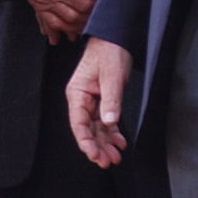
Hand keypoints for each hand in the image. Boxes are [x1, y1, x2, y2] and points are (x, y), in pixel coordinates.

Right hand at [66, 37, 131, 167]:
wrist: (116, 36)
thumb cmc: (109, 50)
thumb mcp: (112, 76)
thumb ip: (111, 100)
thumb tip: (109, 122)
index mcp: (77, 93)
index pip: (78, 124)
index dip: (86, 142)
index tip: (94, 155)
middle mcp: (82, 99)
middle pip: (87, 129)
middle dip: (97, 147)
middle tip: (108, 162)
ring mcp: (92, 100)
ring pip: (97, 128)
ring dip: (105, 143)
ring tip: (115, 156)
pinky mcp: (103, 99)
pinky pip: (105, 121)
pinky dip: (112, 132)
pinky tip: (119, 141)